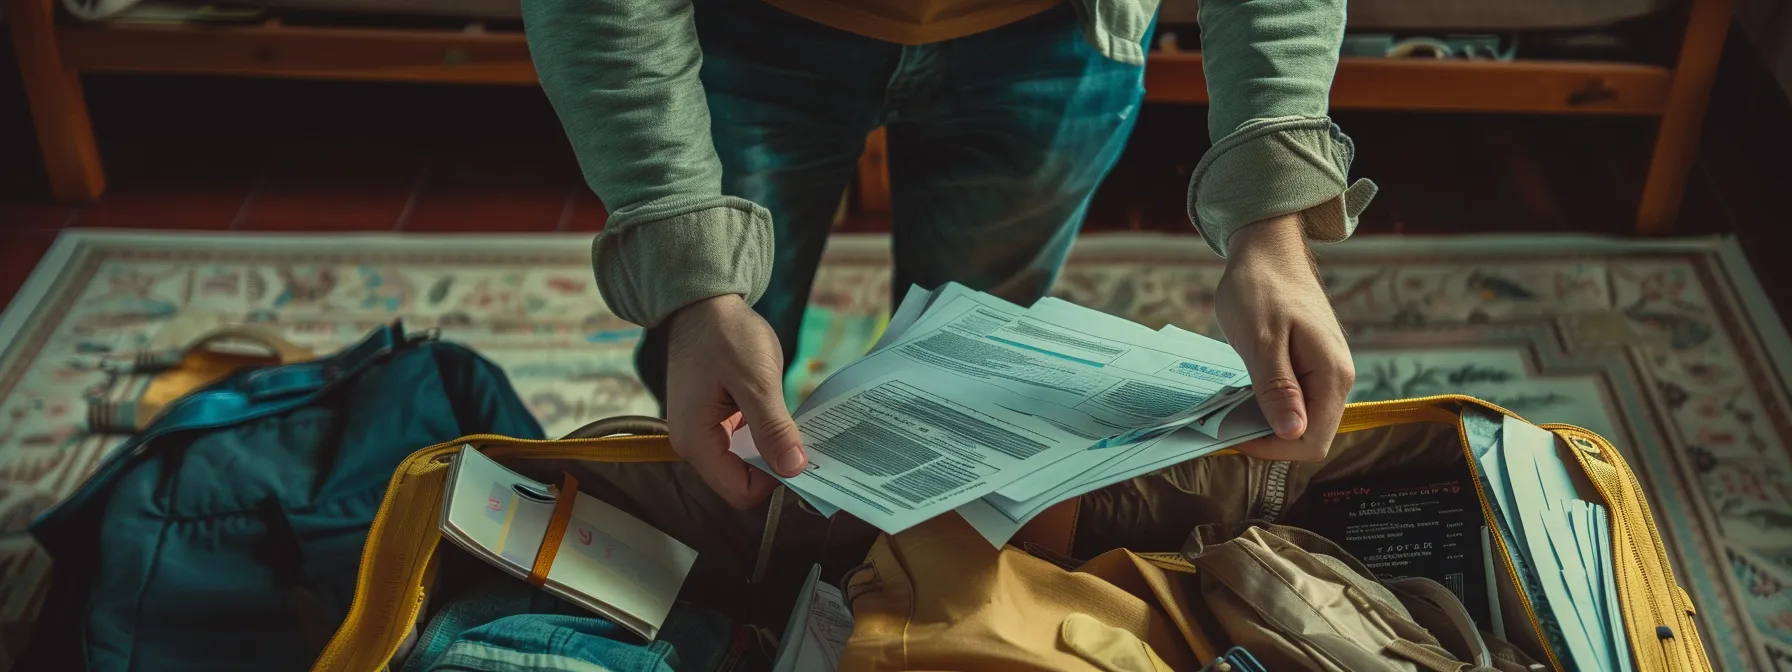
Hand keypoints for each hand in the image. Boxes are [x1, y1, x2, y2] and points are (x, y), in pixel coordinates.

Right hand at [664, 294, 807, 508]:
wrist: (704, 302)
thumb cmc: (723, 334)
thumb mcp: (755, 381)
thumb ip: (773, 428)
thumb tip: (794, 469)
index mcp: (696, 441)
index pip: (740, 492)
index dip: (774, 480)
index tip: (801, 456)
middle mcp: (694, 443)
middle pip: (741, 480)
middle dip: (775, 467)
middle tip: (805, 441)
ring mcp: (702, 430)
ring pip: (744, 461)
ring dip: (771, 449)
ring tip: (794, 425)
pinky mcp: (713, 418)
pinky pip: (742, 440)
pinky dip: (764, 433)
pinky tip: (780, 415)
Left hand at [1216, 213, 1353, 461]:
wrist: (1268, 250)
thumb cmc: (1261, 288)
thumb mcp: (1261, 340)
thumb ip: (1278, 388)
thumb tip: (1293, 433)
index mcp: (1331, 375)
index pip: (1312, 442)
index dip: (1273, 448)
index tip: (1234, 434)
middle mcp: (1337, 378)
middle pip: (1309, 436)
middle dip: (1269, 439)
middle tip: (1227, 423)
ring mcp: (1325, 372)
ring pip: (1300, 421)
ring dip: (1266, 423)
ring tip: (1232, 409)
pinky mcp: (1310, 367)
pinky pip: (1294, 402)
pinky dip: (1268, 406)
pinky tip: (1244, 395)